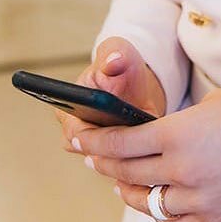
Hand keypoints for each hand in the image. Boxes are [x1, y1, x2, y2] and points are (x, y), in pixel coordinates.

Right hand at [56, 37, 165, 155]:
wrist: (137, 82)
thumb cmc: (121, 66)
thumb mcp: (118, 54)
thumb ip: (114, 54)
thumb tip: (113, 61)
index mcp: (66, 109)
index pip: (73, 132)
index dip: (93, 133)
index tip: (114, 127)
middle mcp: (76, 135)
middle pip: (91, 152)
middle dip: (114, 145)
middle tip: (136, 134)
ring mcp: (95, 148)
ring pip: (108, 162)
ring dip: (126, 154)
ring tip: (146, 141)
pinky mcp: (115, 158)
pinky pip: (124, 167)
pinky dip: (137, 161)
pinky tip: (154, 152)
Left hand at [74, 87, 220, 221]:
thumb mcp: (216, 104)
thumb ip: (179, 123)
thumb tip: (152, 135)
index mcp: (182, 135)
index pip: (121, 143)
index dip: (93, 140)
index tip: (76, 137)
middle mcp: (185, 172)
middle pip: (126, 173)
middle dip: (104, 162)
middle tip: (94, 154)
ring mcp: (200, 202)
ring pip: (146, 202)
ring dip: (128, 188)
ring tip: (123, 177)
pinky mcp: (216, 221)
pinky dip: (160, 210)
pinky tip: (159, 198)